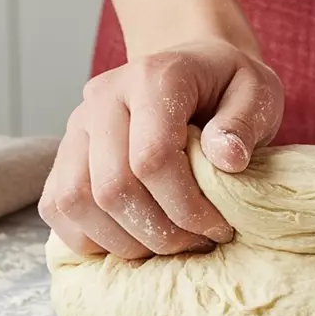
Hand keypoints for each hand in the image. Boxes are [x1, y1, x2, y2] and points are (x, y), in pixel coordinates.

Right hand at [40, 40, 282, 257]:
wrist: (194, 71)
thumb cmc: (227, 88)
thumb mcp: (258, 93)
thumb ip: (244, 122)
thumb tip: (225, 160)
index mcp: (153, 78)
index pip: (152, 158)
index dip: (186, 208)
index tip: (219, 227)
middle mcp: (104, 97)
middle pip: (112, 187)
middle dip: (160, 232)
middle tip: (196, 243)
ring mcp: (77, 125)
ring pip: (75, 201)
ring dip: (124, 241)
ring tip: (167, 244)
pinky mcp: (64, 152)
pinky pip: (55, 206)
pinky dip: (90, 237)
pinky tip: (133, 240)